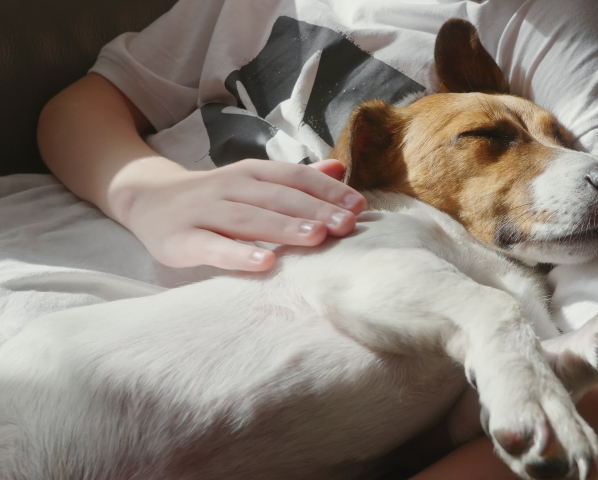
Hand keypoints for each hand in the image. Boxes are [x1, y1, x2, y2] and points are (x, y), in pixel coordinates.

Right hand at [119, 158, 364, 270]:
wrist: (145, 199)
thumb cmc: (215, 196)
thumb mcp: (254, 182)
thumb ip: (297, 179)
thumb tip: (341, 169)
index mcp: (251, 173)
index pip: (294, 177)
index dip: (327, 190)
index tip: (358, 205)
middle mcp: (230, 187)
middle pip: (277, 197)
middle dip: (315, 209)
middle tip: (347, 224)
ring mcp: (203, 212)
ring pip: (248, 219)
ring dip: (284, 227)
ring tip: (317, 237)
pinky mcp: (181, 240)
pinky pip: (212, 247)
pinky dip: (238, 255)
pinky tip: (265, 263)